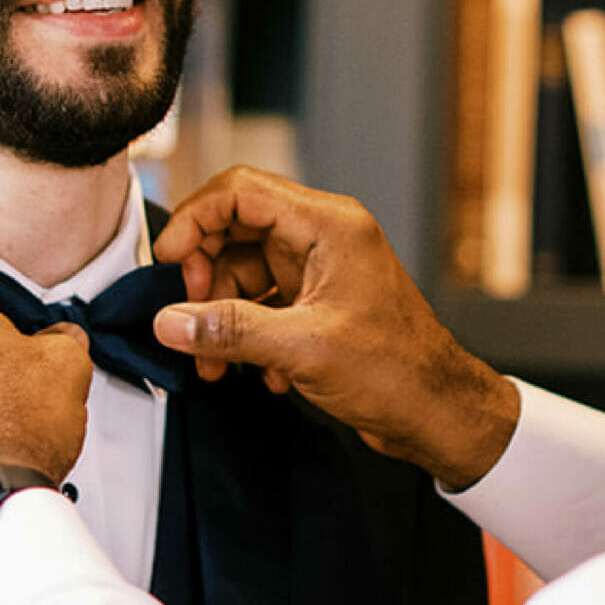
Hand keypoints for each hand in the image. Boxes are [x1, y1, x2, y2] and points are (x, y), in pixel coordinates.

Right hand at [150, 169, 519, 489]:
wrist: (438, 414)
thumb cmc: (396, 371)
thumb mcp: (302, 349)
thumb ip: (230, 330)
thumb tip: (169, 321)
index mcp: (329, 225)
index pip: (241, 191)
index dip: (195, 220)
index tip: (167, 260)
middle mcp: (324, 238)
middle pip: (236, 230)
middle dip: (204, 277)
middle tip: (188, 319)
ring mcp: (321, 270)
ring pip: (244, 272)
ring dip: (221, 317)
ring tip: (216, 366)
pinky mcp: (317, 304)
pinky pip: (263, 303)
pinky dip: (249, 335)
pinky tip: (262, 374)